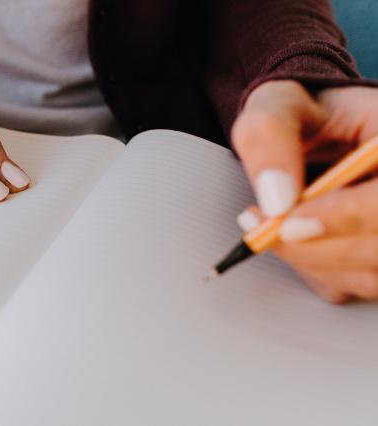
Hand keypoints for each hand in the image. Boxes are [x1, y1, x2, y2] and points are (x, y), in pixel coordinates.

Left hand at [232, 80, 377, 302]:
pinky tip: (293, 238)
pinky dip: (316, 271)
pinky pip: (354, 286)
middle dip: (315, 245)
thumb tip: (276, 199)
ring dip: (311, 260)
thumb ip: (269, 137)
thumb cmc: (303, 113)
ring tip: (269, 225)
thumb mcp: (277, 105)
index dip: (347, 215)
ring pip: (371, 275)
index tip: (289, 223)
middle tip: (260, 226)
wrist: (313, 131)